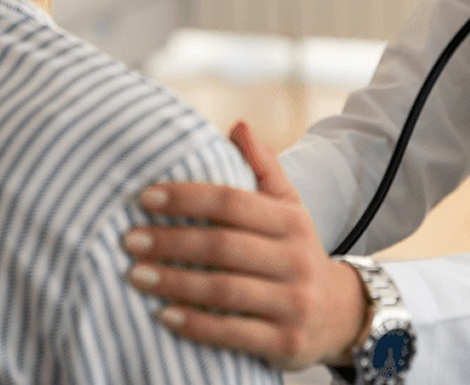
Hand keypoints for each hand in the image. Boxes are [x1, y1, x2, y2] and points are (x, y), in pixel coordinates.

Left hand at [124, 121, 367, 370]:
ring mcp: (293, 303)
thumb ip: (263, 168)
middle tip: (129, 240)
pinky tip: (163, 315)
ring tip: (136, 275)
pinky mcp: (286, 343)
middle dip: (171, 242)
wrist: (340, 315)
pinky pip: (232, 333)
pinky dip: (195, 324)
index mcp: (291, 222)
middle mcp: (296, 260)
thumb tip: (237, 125)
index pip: (232, 202)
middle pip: (223, 246)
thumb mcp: (288, 208)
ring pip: (224, 290)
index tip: (146, 197)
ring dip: (174, 283)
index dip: (187, 198)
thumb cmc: (294, 252)